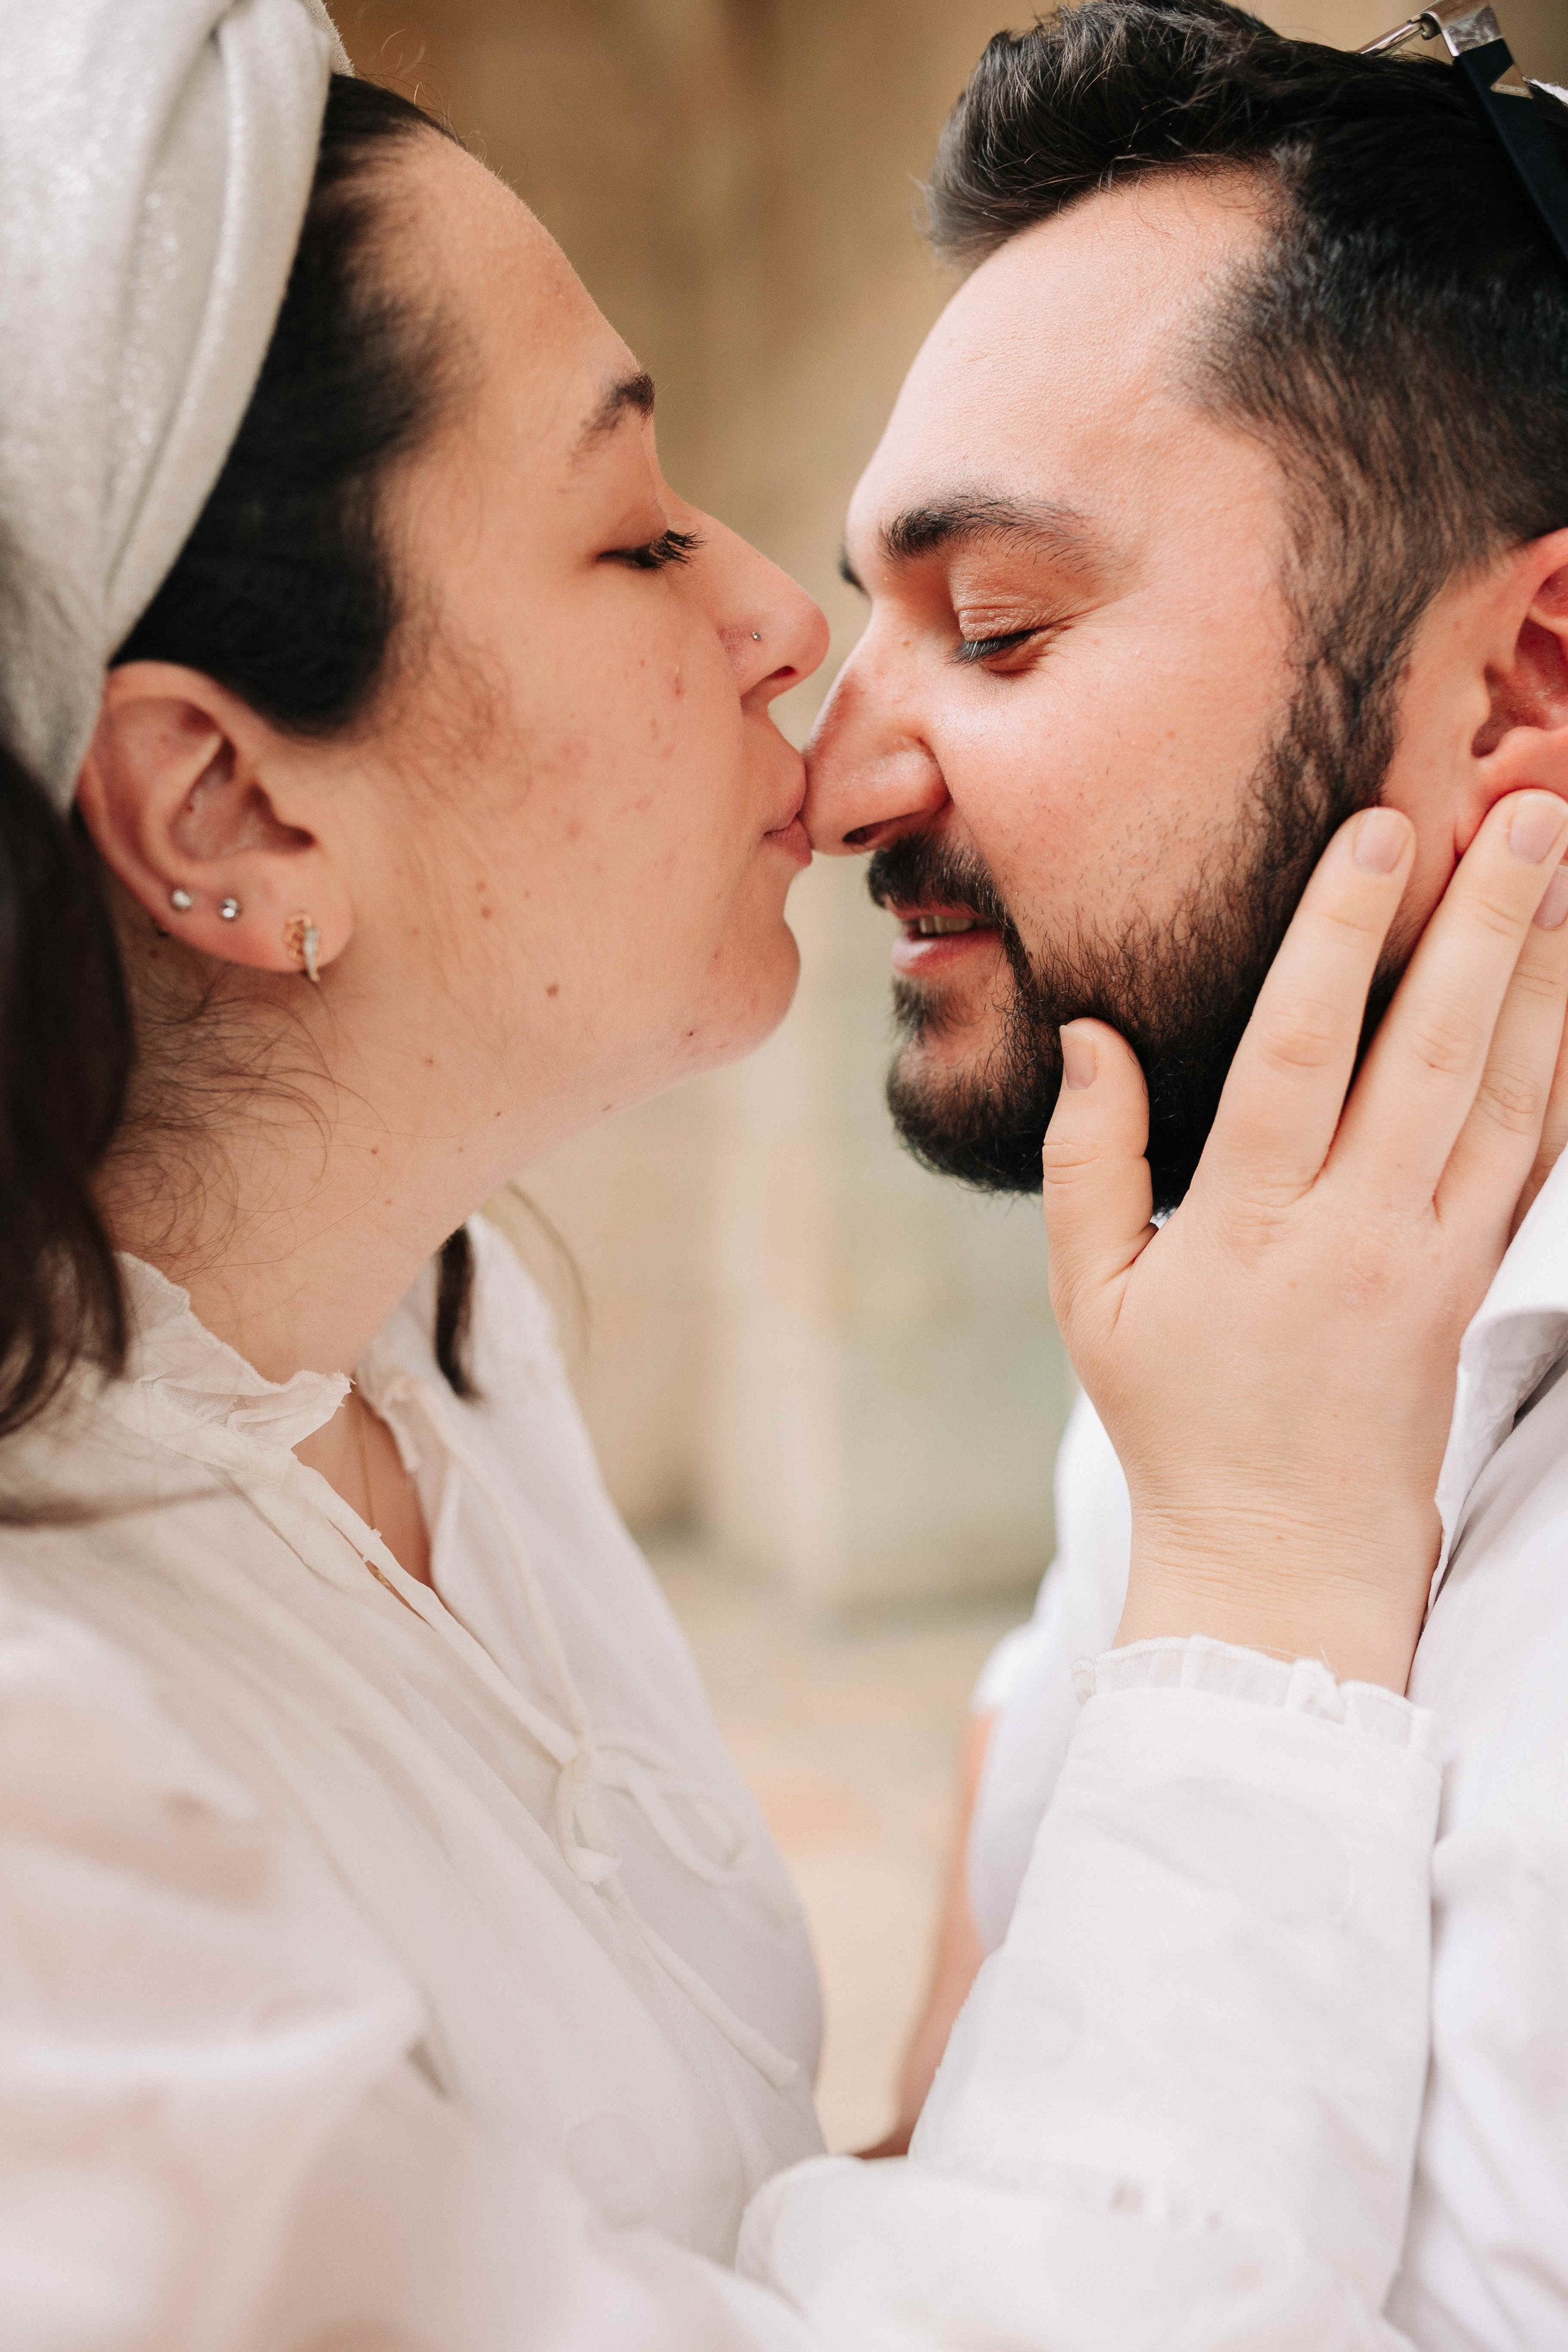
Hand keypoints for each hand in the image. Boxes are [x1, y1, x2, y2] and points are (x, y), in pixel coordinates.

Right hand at [1040, 793, 1567, 1691]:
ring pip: (1508, 1099)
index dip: (1341, 937)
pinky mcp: (1476, 1283)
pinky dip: (1564, 1075)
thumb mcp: (1093, 1302)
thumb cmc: (1176, 1421)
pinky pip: (1536, 1161)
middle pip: (1433, 1056)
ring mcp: (1433, 1263)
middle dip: (1485, 925)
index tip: (1381, 832)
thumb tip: (1092, 1034)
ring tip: (1567, 871)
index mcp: (1246, 1232)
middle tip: (1529, 812)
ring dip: (1545, 979)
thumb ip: (1089, 1161)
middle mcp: (1355, 1238)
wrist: (1286, 1555)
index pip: (1300, 1055)